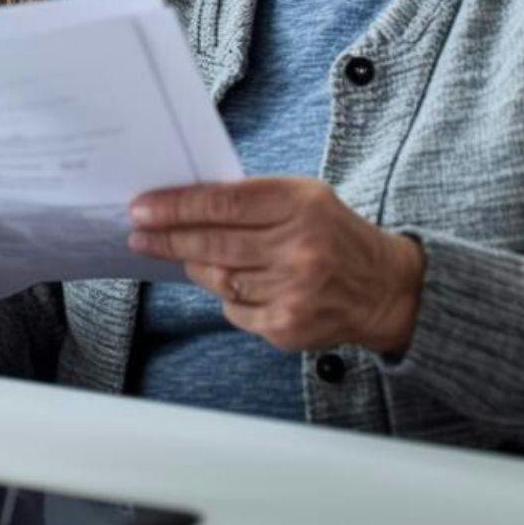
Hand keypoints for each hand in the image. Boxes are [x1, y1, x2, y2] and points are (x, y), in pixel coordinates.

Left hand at [128, 177, 424, 356]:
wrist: (384, 288)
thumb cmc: (333, 235)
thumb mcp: (304, 199)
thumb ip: (251, 200)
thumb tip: (183, 206)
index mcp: (301, 205)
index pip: (222, 203)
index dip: (175, 207)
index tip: (142, 208)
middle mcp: (299, 247)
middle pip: (213, 243)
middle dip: (168, 238)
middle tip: (139, 235)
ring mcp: (293, 290)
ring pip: (218, 279)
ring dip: (195, 267)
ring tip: (183, 257)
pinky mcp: (287, 325)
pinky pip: (234, 310)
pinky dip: (227, 297)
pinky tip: (236, 286)